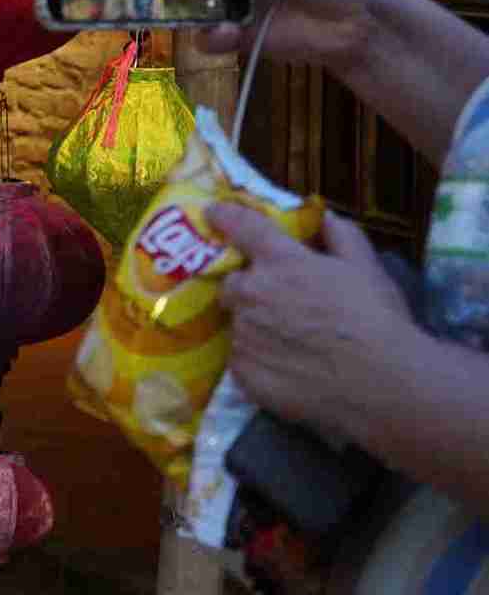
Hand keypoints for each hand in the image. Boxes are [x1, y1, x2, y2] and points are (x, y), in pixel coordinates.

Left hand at [209, 203, 416, 438]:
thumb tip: (325, 217)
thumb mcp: (367, 268)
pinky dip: (257, 359)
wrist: (381, 381)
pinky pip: (241, 358)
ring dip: (254, 325)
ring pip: (237, 323)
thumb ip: (343, 236)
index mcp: (281, 261)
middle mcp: (253, 292)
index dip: (225, 216)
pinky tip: (285, 368)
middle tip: (274, 302)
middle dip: (246, 287)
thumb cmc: (377, 319)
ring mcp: (245, 333)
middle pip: (232, 283)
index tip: (213, 212)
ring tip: (288, 342)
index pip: (242, 227)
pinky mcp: (243, 370)